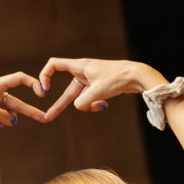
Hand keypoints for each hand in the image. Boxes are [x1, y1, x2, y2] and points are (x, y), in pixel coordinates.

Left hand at [0, 72, 46, 132]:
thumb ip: (3, 116)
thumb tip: (12, 121)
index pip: (19, 78)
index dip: (33, 84)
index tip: (42, 93)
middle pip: (17, 101)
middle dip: (29, 111)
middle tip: (44, 118)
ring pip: (7, 110)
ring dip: (9, 119)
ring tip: (3, 125)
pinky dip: (0, 121)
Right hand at [38, 58, 164, 120]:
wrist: (137, 76)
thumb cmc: (118, 78)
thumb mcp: (97, 92)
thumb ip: (83, 102)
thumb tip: (78, 108)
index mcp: (80, 66)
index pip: (54, 65)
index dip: (45, 76)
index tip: (45, 89)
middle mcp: (83, 72)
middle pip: (67, 90)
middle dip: (59, 105)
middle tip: (48, 117)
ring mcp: (91, 80)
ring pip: (81, 98)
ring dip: (88, 105)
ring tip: (100, 104)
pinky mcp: (98, 87)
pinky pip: (89, 100)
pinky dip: (94, 104)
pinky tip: (104, 104)